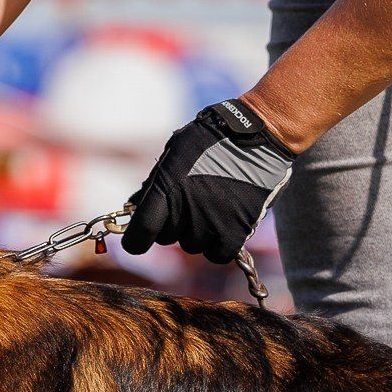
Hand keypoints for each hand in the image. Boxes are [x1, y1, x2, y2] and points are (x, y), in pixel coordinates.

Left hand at [121, 99, 293, 263]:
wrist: (258, 137)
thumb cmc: (212, 140)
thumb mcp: (175, 152)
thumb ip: (154, 182)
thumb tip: (133, 206)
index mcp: (166, 190)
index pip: (141, 233)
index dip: (136, 240)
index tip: (138, 239)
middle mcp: (186, 211)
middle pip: (166, 238)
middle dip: (171, 225)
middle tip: (187, 205)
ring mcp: (211, 223)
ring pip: (192, 245)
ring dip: (196, 232)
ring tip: (210, 208)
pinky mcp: (235, 231)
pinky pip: (217, 254)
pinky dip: (218, 245)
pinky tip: (223, 226)